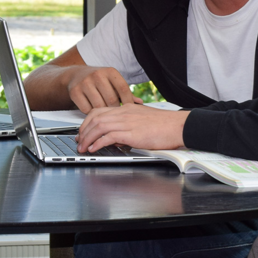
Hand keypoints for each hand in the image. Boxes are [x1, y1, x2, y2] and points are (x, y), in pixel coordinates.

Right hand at [66, 66, 142, 112]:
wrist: (76, 75)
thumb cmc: (99, 81)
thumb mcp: (113, 82)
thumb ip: (125, 93)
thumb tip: (140, 103)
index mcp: (110, 72)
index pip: (123, 88)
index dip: (128, 101)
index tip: (130, 110)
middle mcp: (98, 75)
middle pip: (111, 99)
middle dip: (115, 109)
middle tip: (116, 115)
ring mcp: (85, 83)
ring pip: (99, 106)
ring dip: (103, 113)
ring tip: (106, 115)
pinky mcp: (75, 92)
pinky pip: (87, 110)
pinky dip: (91, 114)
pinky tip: (94, 112)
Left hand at [75, 104, 189, 152]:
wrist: (178, 125)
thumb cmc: (165, 125)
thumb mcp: (142, 120)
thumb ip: (128, 125)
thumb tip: (116, 137)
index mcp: (126, 109)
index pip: (99, 111)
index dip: (87, 122)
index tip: (82, 132)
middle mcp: (124, 113)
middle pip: (95, 118)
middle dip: (83, 132)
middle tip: (78, 142)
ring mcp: (127, 122)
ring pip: (99, 126)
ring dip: (87, 138)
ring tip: (83, 148)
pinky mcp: (131, 132)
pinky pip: (109, 136)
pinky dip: (98, 143)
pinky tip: (94, 149)